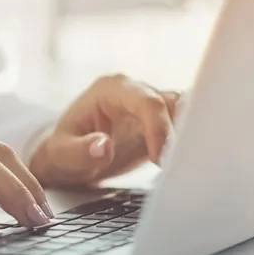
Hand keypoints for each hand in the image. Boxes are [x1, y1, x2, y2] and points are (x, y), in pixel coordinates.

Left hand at [29, 74, 179, 188]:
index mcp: (111, 89)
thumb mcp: (61, 155)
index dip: (159, 128)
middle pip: (172, 103)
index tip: (160, 159)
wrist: (68, 158)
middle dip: (181, 133)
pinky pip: (187, 125)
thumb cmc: (62, 152)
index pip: (147, 102)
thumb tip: (103, 146)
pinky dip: (192, 142)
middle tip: (181, 165)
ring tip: (190, 166)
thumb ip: (80, 151)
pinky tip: (190, 164)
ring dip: (192, 136)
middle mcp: (135, 91)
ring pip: (186, 111)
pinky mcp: (161, 122)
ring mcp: (150, 105)